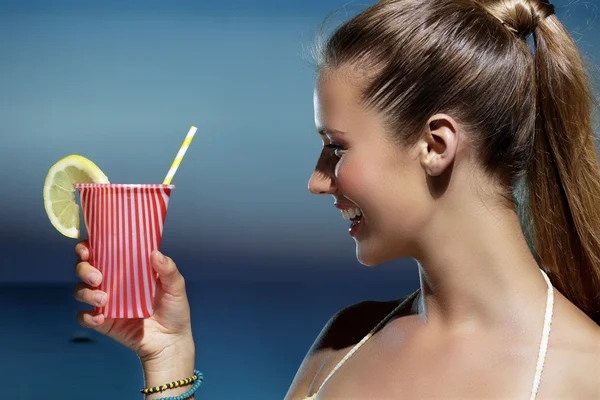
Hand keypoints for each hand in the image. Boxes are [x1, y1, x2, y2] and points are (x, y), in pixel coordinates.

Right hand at [73, 241, 194, 366]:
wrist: (172, 341)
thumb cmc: (175, 310)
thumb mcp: (176, 287)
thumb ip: (168, 270)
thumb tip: (155, 253)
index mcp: (128, 269)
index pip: (102, 252)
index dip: (88, 247)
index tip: (88, 249)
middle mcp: (113, 283)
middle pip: (84, 269)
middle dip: (84, 269)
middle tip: (97, 277)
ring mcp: (106, 303)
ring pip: (80, 290)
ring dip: (86, 292)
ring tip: (103, 300)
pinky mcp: (104, 322)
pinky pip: (84, 317)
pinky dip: (87, 316)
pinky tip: (101, 318)